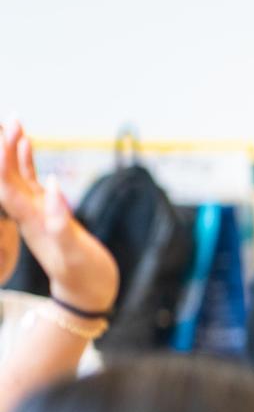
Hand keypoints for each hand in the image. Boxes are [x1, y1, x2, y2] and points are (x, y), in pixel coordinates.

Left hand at [0, 120, 118, 313]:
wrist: (86, 294)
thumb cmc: (84, 276)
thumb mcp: (74, 252)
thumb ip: (61, 220)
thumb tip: (53, 184)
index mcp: (31, 221)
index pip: (8, 185)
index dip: (4, 159)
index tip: (9, 132)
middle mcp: (27, 214)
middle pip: (6, 176)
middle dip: (5, 147)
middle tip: (13, 118)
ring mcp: (36, 212)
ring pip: (16, 175)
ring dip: (12, 149)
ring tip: (14, 122)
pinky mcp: (46, 212)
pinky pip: (31, 181)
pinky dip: (27, 161)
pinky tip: (27, 144)